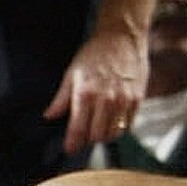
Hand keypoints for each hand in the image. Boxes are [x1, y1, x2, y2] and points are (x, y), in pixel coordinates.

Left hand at [47, 22, 147, 153]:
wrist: (122, 37)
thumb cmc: (96, 52)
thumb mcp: (72, 73)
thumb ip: (61, 98)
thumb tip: (49, 116)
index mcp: (86, 93)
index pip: (77, 129)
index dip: (72, 143)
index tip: (70, 149)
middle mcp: (105, 100)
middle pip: (96, 136)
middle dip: (88, 138)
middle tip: (85, 132)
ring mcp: (123, 100)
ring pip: (113, 134)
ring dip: (104, 134)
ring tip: (99, 125)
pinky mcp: (137, 99)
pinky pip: (128, 125)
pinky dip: (119, 126)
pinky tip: (113, 117)